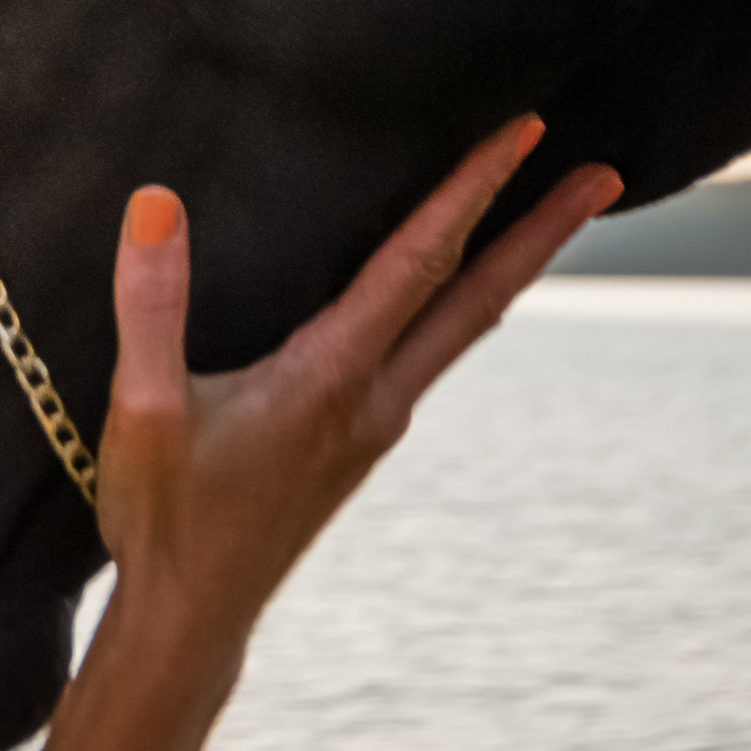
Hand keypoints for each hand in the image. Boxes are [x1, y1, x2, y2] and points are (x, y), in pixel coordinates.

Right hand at [96, 118, 622, 653]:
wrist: (193, 619)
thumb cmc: (167, 517)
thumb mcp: (144, 410)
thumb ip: (152, 303)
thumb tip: (157, 201)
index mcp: (331, 377)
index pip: (419, 262)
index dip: (472, 190)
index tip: (525, 131)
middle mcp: (374, 398)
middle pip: (478, 297)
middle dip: (543, 231)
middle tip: (607, 173)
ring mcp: (375, 425)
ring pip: (462, 327)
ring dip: (512, 266)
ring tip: (552, 218)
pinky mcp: (359, 441)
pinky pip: (430, 353)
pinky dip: (462, 304)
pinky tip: (448, 297)